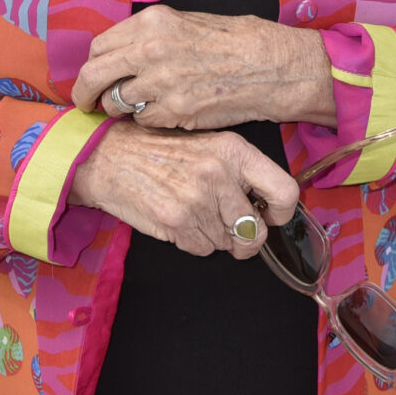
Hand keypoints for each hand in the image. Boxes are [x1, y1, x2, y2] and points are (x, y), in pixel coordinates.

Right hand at [69, 123, 299, 258]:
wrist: (109, 156)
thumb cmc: (161, 151)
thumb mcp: (208, 145)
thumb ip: (241, 172)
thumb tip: (267, 207)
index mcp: (234, 150)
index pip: (285, 190)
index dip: (282, 213)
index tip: (270, 216)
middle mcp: (219, 173)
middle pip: (256, 230)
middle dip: (245, 237)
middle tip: (229, 228)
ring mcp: (197, 199)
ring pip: (227, 243)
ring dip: (214, 237)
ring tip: (194, 213)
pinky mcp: (176, 221)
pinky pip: (202, 249)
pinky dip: (194, 242)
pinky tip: (179, 220)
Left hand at [70, 7, 333, 130]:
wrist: (270, 66)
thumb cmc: (236, 41)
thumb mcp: (189, 22)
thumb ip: (151, 36)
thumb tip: (123, 52)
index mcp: (153, 22)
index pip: (100, 46)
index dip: (93, 64)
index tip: (93, 75)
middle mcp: (150, 49)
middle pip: (94, 74)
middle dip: (85, 92)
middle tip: (86, 103)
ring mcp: (161, 82)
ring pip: (116, 102)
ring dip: (121, 107)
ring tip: (136, 107)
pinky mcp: (174, 111)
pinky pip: (143, 120)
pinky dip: (148, 120)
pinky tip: (165, 113)